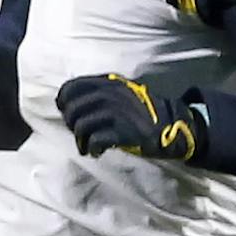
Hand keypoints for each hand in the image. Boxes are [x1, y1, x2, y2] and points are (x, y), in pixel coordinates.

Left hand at [56, 73, 205, 162]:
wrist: (171, 126)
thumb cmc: (141, 113)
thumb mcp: (120, 94)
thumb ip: (97, 94)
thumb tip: (67, 105)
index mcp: (108, 82)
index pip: (70, 88)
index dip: (64, 104)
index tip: (69, 115)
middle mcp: (110, 93)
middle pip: (72, 109)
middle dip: (72, 125)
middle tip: (81, 135)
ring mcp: (117, 111)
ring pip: (80, 126)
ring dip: (80, 141)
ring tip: (88, 147)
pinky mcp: (123, 131)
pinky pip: (94, 140)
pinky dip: (92, 149)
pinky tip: (98, 152)